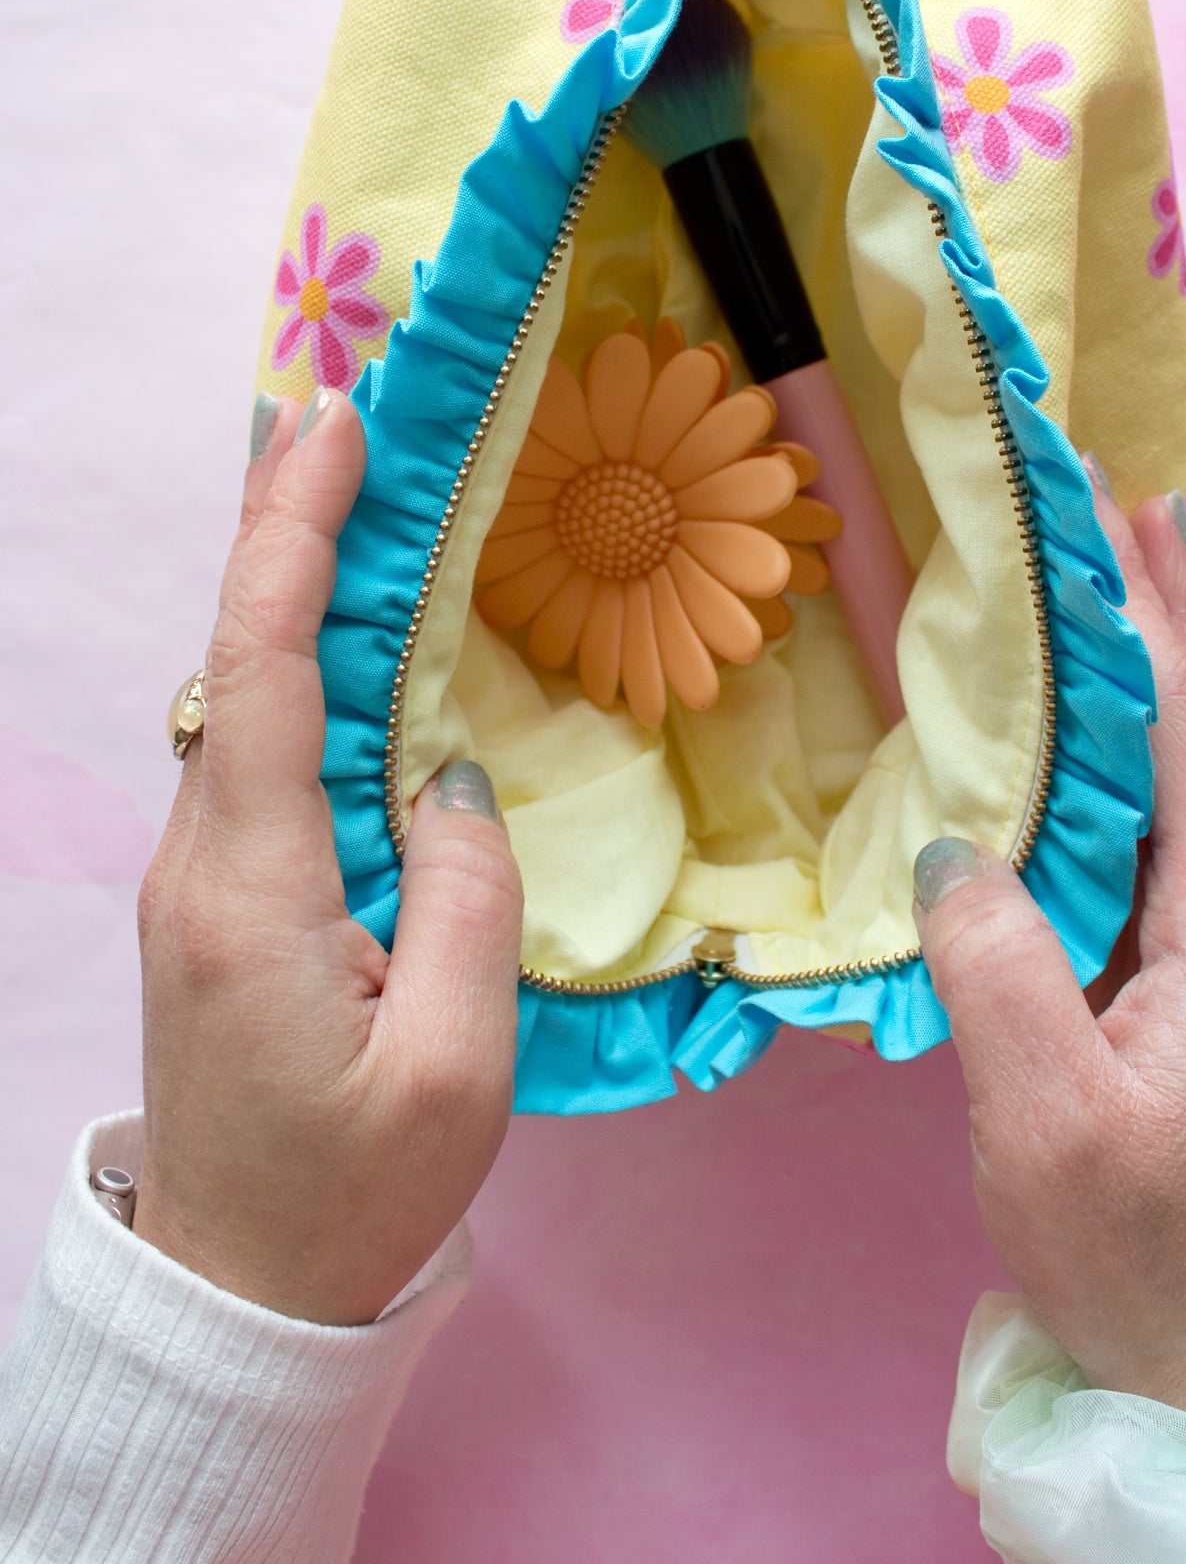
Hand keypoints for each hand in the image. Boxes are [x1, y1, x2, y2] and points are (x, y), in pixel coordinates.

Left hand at [134, 389, 522, 1325]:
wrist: (239, 1292)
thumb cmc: (353, 1192)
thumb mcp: (456, 1066)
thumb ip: (466, 897)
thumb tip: (452, 772)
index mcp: (253, 889)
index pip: (265, 672)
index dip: (293, 538)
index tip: (331, 428)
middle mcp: (201, 861)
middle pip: (235, 661)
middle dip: (281, 526)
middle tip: (336, 414)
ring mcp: (198, 879)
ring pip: (239, 701)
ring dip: (288, 588)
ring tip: (352, 492)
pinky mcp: (217, 901)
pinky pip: (256, 752)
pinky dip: (296, 664)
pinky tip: (342, 633)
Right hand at [915, 479, 1185, 1432]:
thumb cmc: (1130, 1251)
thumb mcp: (1046, 1114)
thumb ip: (996, 962)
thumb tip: (950, 844)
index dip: (1157, 609)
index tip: (1124, 500)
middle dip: (1148, 611)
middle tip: (1100, 499)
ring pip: (1160, 782)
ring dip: (1117, 680)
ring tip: (1071, 583)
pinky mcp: (1177, 983)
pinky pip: (1131, 843)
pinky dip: (1092, 766)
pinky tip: (1048, 741)